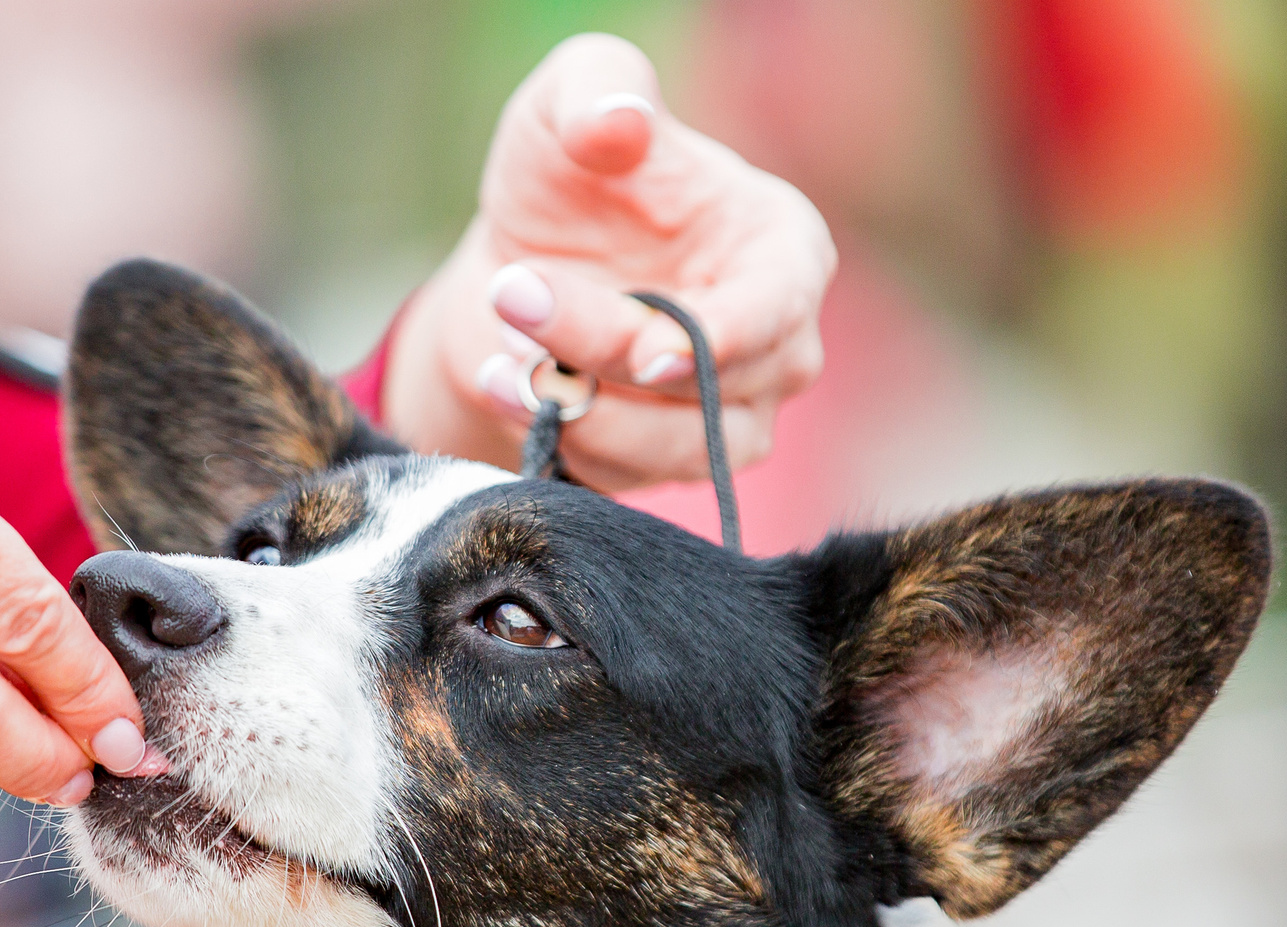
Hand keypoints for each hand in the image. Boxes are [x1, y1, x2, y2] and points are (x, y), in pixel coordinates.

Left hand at [382, 33, 834, 492]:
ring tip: (502, 359)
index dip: (719, 340)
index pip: (778, 310)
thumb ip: (599, 88)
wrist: (520, 264)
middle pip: (712, 383)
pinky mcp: (671, 466)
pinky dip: (560, 441)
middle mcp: (779, 346)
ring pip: (677, 450)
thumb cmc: (568, 174)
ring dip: (581, 412)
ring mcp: (732, 418)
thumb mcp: (572, 98)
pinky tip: (502, 384)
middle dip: (604, 352)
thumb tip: (621, 123)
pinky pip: (626, 479)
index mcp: (784, 251)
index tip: (646, 354)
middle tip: (514, 296)